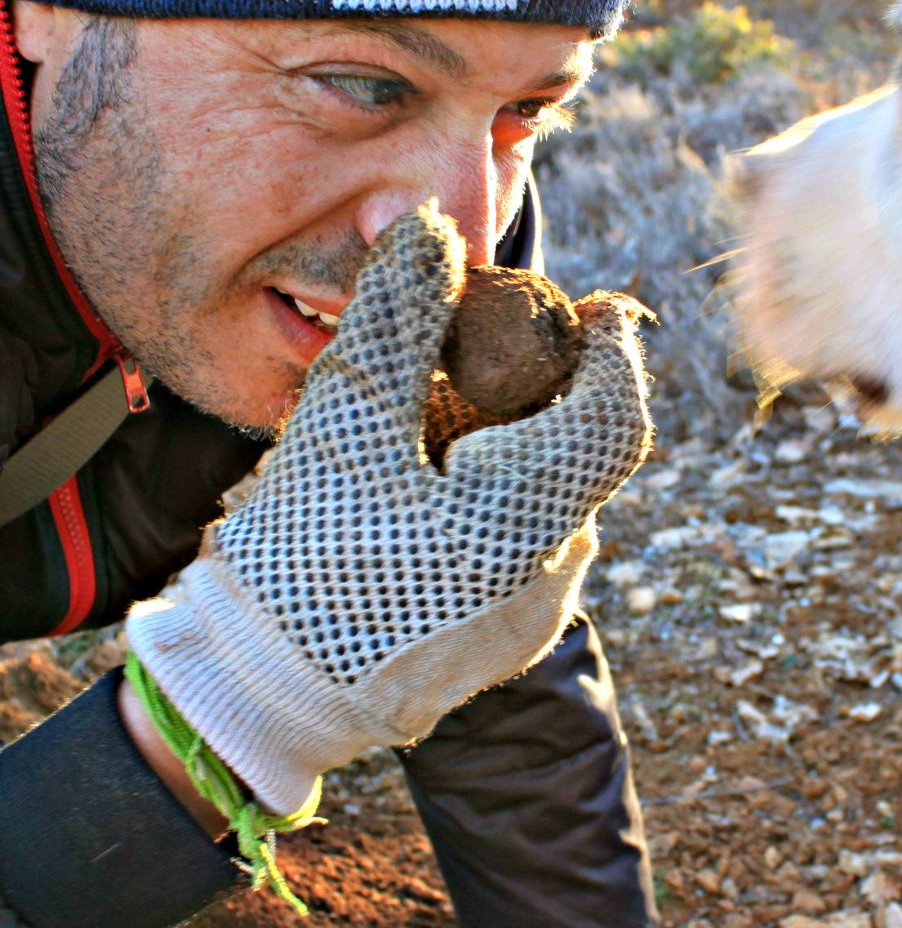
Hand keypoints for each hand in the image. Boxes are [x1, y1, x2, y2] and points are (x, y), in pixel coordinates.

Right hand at [127, 204, 650, 814]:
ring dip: (516, 449)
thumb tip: (430, 231)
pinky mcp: (506, 638)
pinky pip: (529, 544)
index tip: (592, 307)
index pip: (617, 416)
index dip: (614, 351)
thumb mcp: (343, 423)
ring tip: (438, 429)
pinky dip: (499, 499)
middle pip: (582, 454)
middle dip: (545, 394)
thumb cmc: (296, 559)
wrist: (258, 697)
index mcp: (527, 519)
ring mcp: (533, 615)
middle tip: (485, 358)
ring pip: (552, 499)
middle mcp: (551, 573)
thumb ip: (395, 319)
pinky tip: (432, 491)